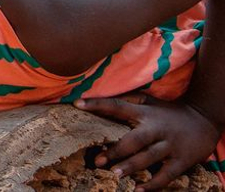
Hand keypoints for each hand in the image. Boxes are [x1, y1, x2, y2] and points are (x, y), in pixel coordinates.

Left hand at [76, 94, 219, 190]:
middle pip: (134, 140)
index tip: (78, 103)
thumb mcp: (149, 100)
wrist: (204, 120)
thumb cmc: (168, 111)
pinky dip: (153, 184)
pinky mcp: (181, 161)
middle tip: (97, 160)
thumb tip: (98, 98)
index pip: (118, 106)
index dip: (98, 104)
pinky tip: (138, 190)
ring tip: (114, 174)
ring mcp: (170, 145)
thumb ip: (127, 100)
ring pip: (149, 158)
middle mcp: (156, 129)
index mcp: (145, 112)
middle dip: (116, 150)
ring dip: (131, 167)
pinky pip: (166, 175)